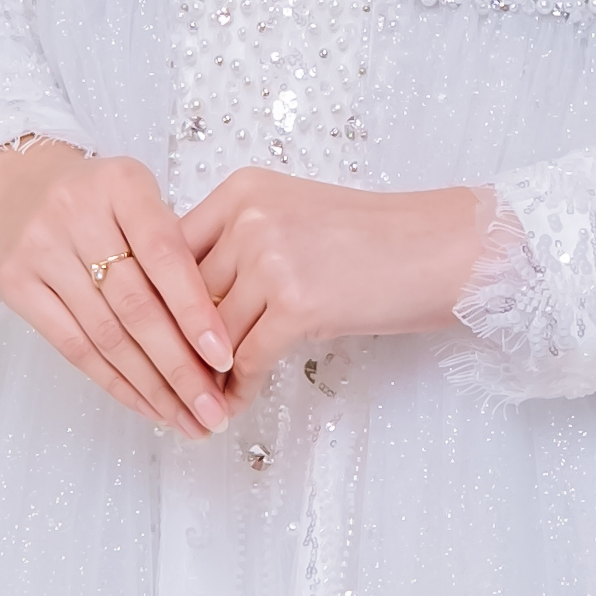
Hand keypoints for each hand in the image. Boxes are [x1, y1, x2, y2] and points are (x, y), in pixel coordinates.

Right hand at [0, 141, 233, 437]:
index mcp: (121, 184)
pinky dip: (114, 382)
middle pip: (135, 306)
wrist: (15, 182)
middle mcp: (76, 214)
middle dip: (179, 367)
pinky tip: (146, 404)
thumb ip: (174, 250)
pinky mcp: (14, 284)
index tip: (225, 357)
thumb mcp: (139, 199)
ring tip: (186, 419)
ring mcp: (40, 250)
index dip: (196, 311)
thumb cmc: (96, 198)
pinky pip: (73, 346)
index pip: (165, 255)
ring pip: (106, 335)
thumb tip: (216, 337)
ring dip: (151, 386)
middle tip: (212, 410)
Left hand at [182, 168, 496, 394]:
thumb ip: (238, 244)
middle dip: (178, 344)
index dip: (161, 301)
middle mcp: (249, 219)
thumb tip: (187, 299)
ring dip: (206, 373)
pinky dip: (238, 388)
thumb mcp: (294, 218)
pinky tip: (235, 404)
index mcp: (242, 192)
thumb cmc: (375, 240)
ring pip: (213, 333)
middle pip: (187, 296)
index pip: (173, 252)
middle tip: (168, 380)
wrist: (443, 249)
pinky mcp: (297, 304)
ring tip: (201, 401)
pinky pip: (248, 358)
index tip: (152, 336)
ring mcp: (272, 260)